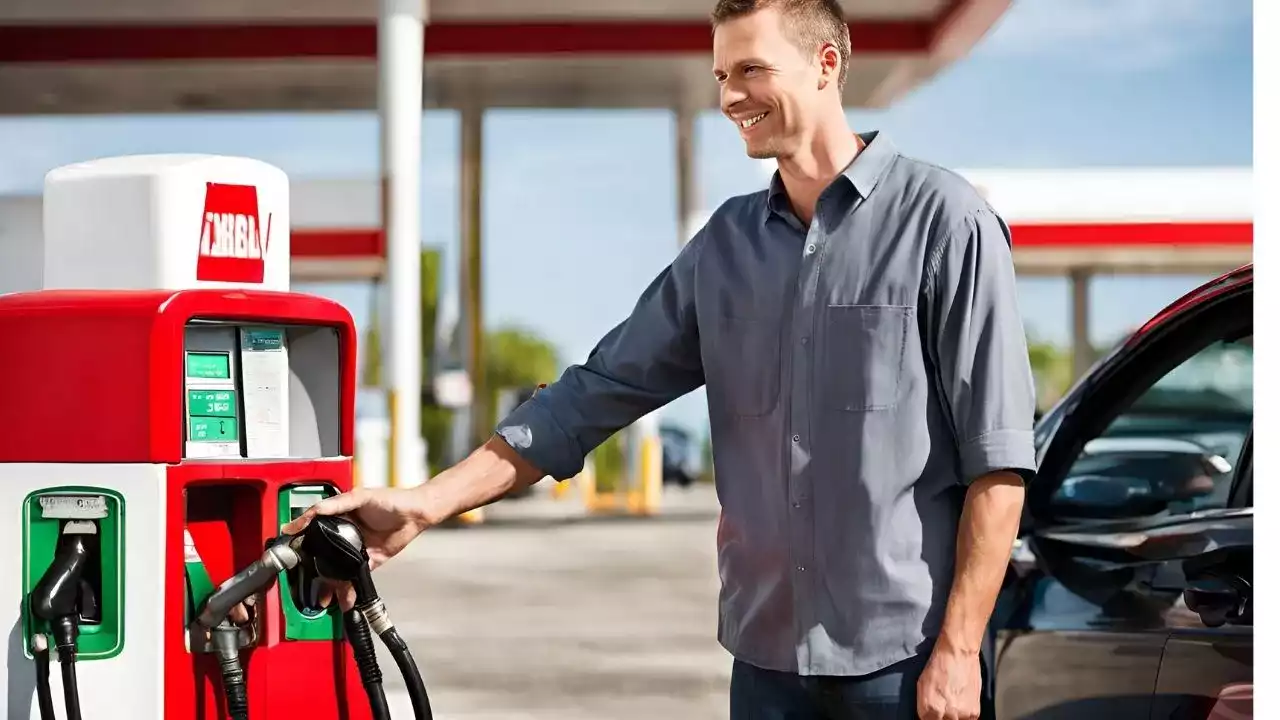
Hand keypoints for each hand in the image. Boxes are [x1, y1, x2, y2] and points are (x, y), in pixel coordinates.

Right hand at [280, 486, 436, 609]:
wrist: (416, 514)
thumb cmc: (392, 499)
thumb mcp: (360, 496)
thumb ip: (336, 504)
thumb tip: (314, 511)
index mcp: (338, 517)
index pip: (314, 530)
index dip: (301, 540)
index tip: (290, 549)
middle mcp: (344, 534)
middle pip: (323, 555)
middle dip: (315, 571)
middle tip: (307, 581)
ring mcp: (355, 549)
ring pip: (337, 569)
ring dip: (331, 584)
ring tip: (325, 597)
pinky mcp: (369, 560)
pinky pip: (354, 576)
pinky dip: (349, 589)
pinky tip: (344, 598)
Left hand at [916, 641, 982, 719]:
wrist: (958, 653)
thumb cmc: (939, 665)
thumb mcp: (922, 686)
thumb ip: (924, 705)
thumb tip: (928, 716)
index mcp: (929, 708)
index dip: (931, 718)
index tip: (933, 715)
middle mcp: (945, 714)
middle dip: (942, 717)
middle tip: (944, 708)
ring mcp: (961, 714)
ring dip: (955, 716)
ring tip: (954, 704)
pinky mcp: (974, 712)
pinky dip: (965, 714)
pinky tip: (962, 703)